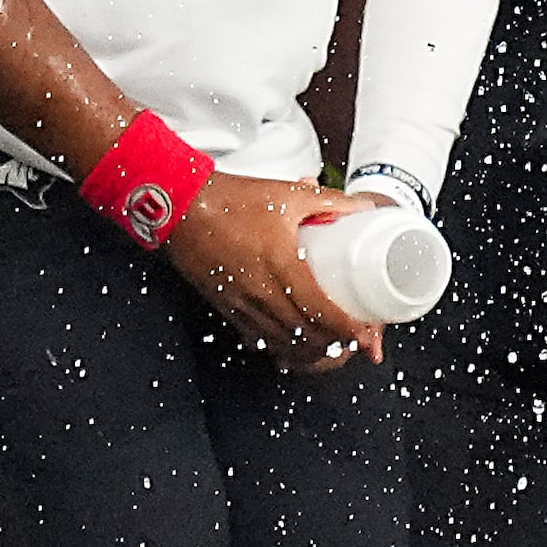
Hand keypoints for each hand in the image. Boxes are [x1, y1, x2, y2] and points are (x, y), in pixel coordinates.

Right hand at [163, 174, 384, 370]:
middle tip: (357, 343)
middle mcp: (261, 292)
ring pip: (280, 343)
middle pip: (304, 336)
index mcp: (281, 265)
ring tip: (333, 349)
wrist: (181, 207)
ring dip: (309, 352)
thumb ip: (330, 201)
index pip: (320, 311)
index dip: (346, 329)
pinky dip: (280, 348)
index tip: (365, 334)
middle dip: (335, 346)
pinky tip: (294, 348)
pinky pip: (257, 338)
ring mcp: (241, 304)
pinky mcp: (226, 307)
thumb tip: (362, 208)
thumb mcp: (289, 194)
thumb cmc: (232, 200)